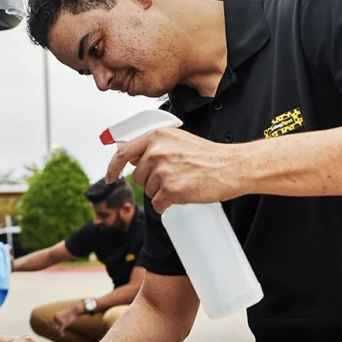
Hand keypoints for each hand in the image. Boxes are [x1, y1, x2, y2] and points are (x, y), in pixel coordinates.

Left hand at [52, 304, 82, 336]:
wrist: (74, 310)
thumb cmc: (69, 311)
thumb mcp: (62, 313)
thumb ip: (60, 316)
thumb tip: (59, 320)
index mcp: (55, 315)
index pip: (50, 322)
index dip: (51, 326)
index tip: (53, 329)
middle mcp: (56, 318)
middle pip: (52, 326)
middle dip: (54, 330)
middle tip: (57, 332)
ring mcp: (60, 321)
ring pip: (56, 329)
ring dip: (58, 333)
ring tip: (61, 334)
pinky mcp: (64, 324)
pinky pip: (60, 330)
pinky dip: (61, 334)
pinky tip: (63, 335)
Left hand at [105, 127, 243, 214]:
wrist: (231, 167)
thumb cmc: (208, 155)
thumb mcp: (178, 140)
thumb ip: (156, 145)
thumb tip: (134, 159)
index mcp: (156, 136)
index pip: (123, 153)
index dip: (112, 167)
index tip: (110, 177)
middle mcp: (156, 152)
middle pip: (138, 176)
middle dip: (151, 181)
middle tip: (174, 176)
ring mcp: (163, 171)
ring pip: (149, 192)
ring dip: (162, 193)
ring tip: (183, 183)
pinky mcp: (171, 190)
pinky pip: (158, 204)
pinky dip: (167, 205)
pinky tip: (182, 196)